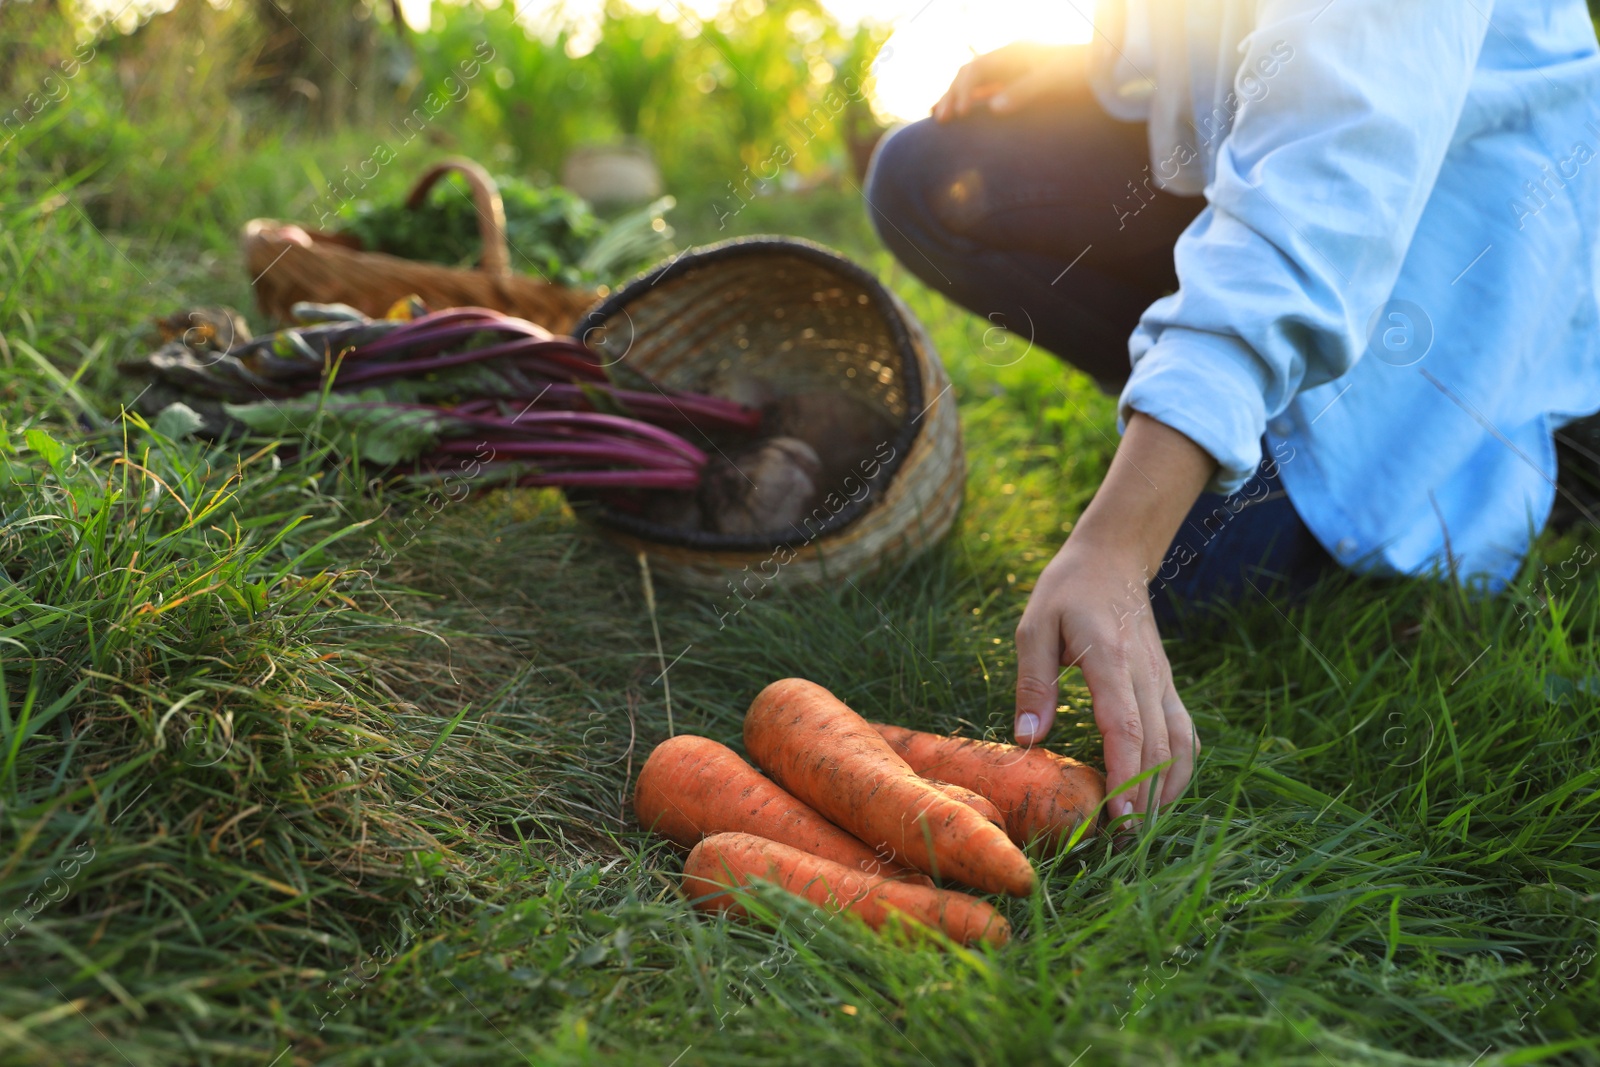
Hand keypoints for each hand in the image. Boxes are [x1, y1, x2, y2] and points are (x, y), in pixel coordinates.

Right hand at [932, 42, 1089, 122]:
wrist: (1103, 67)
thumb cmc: (1081, 71)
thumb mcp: (1055, 79)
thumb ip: (1024, 90)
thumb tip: (992, 108)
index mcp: (1014, 51)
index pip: (977, 69)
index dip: (964, 91)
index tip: (961, 114)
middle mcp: (1008, 58)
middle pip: (969, 75)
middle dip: (952, 95)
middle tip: (940, 120)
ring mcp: (1010, 70)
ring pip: (973, 84)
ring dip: (955, 99)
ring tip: (938, 119)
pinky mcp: (1015, 83)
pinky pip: (986, 92)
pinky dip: (970, 103)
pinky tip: (960, 116)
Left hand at [1015, 535, 1196, 823]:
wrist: (1113, 557)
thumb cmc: (1066, 590)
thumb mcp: (1034, 627)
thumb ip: (1033, 683)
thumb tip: (1028, 739)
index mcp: (1111, 660)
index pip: (1126, 727)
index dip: (1126, 775)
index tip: (1118, 816)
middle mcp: (1146, 674)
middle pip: (1158, 747)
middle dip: (1144, 799)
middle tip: (1121, 844)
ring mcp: (1163, 680)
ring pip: (1180, 745)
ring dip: (1167, 791)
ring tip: (1141, 829)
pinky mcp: (1167, 684)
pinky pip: (1184, 733)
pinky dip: (1179, 770)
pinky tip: (1160, 796)